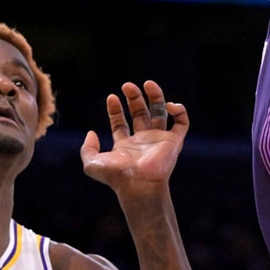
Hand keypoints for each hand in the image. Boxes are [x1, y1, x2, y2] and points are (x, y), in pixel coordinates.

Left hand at [81, 80, 188, 197]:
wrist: (138, 185)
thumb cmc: (116, 177)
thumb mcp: (92, 163)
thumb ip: (87, 149)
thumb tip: (91, 132)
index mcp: (125, 145)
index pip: (121, 122)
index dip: (116, 109)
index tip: (111, 97)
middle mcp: (142, 140)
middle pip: (140, 113)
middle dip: (134, 98)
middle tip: (127, 85)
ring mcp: (159, 139)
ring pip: (160, 112)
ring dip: (156, 96)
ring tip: (148, 83)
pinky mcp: (174, 141)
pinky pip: (182, 123)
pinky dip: (180, 111)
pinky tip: (169, 104)